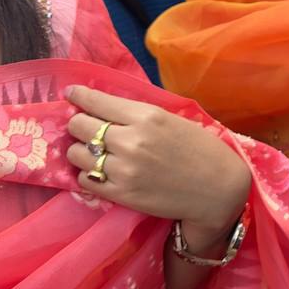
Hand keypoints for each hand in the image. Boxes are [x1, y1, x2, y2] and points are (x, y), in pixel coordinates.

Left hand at [65, 86, 251, 246]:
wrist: (217, 188)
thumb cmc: (200, 148)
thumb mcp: (171, 119)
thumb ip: (138, 112)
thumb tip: (104, 105)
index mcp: (146, 116)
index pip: (96, 101)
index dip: (78, 96)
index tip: (71, 94)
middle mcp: (130, 141)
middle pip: (79, 126)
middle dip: (80, 124)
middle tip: (87, 128)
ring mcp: (123, 169)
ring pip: (77, 154)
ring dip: (82, 151)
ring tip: (95, 153)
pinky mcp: (120, 194)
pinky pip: (85, 180)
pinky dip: (89, 174)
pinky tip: (102, 172)